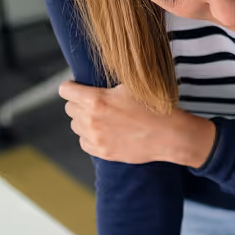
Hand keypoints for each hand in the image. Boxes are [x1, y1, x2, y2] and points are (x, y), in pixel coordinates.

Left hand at [60, 80, 215, 166]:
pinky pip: (83, 142)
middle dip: (79, 104)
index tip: (78, 89)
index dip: (72, 87)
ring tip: (102, 119)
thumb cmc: (152, 107)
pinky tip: (105, 133)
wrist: (170, 135)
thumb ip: (105, 85)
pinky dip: (90, 137)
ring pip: (76, 126)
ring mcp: (96, 138)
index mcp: (95, 99)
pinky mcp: (102, 152)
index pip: (64, 90)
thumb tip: (91, 82)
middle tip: (96, 104)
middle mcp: (91, 119)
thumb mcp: (128, 86)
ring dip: (84, 121)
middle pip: (69, 108)